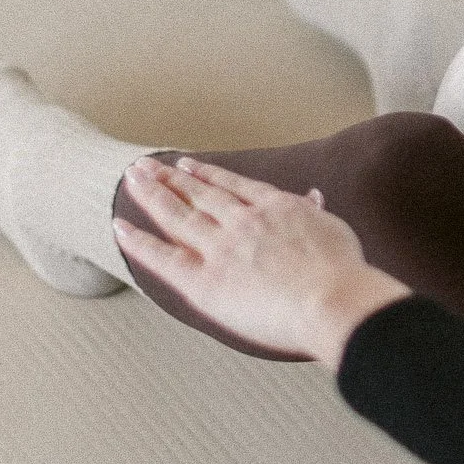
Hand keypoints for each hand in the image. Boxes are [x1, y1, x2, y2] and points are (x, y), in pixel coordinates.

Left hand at [113, 158, 407, 368]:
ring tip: (132, 180)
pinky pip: (163, 257)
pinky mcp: (205, 280)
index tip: (187, 165)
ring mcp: (221, 248)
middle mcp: (242, 221)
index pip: (232, 186)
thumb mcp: (334, 229)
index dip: (206, 174)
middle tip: (146, 166)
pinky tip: (120, 226)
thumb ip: (315, 212)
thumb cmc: (343, 273)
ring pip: (177, 215)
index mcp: (275, 208)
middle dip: (170, 178)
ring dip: (152, 194)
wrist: (331, 299)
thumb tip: (313, 195)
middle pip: (198, 194)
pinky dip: (139, 240)